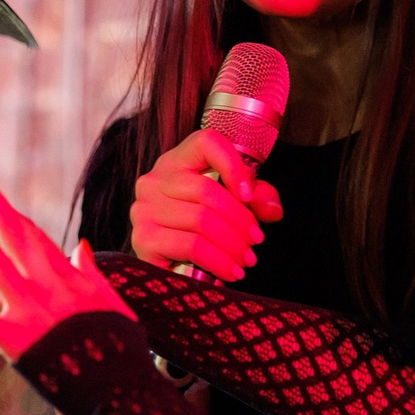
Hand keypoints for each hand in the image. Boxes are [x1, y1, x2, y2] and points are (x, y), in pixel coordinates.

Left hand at [0, 153, 134, 358]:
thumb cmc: (120, 349)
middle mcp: (46, 284)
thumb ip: (93, 273)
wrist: (121, 389)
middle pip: (11, 229)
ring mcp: (29, 309)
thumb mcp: (115, 303)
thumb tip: (80, 245)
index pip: (31, 231)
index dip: (3, 207)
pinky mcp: (14, 339)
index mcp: (68, 275)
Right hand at [129, 129, 282, 280]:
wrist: (172, 267)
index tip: (249, 196)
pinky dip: (217, 262)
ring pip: (199, 221)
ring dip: (232, 245)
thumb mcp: (237, 206)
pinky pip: (189, 246)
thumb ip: (260, 198)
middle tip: (256, 240)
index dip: (232, 165)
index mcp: (178, 161)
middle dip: (239, 219)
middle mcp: (155, 180)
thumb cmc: (205, 230)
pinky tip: (231, 272)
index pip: (206, 142)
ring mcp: (144, 209)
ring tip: (247, 260)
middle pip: (206, 190)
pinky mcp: (142, 239)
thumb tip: (271, 209)